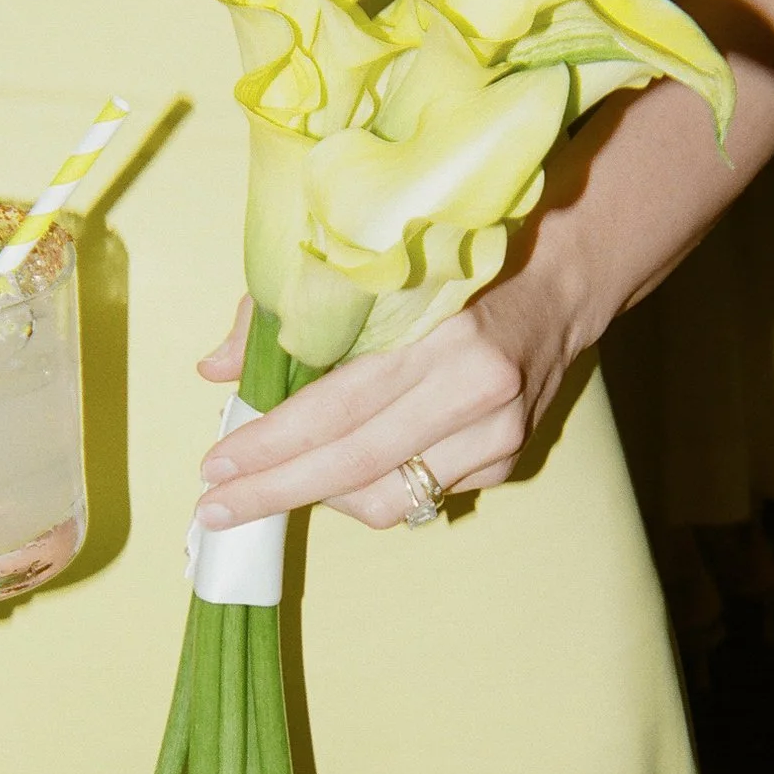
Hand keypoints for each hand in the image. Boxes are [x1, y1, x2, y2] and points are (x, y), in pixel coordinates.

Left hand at [189, 267, 585, 534]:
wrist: (559, 283)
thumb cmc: (448, 265)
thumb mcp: (366, 272)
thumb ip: (285, 317)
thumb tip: (216, 371)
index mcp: (441, 334)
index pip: (338, 408)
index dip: (271, 444)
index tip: (214, 468)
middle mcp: (477, 392)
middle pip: (356, 467)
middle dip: (275, 491)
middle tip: (216, 507)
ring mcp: (501, 435)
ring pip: (390, 499)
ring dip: (324, 496)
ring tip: (283, 478)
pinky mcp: (511, 461)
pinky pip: (422, 495)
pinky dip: (374, 485)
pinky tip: (350, 463)